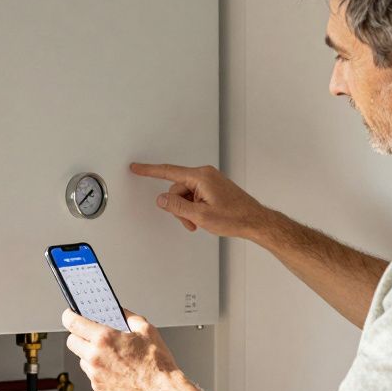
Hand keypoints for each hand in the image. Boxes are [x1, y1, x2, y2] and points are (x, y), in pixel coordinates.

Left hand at [62, 308, 181, 390]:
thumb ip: (128, 316)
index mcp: (104, 338)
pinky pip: (90, 372)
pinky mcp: (98, 387)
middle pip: (71, 341)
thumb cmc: (157, 364)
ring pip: (80, 358)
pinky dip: (97, 368)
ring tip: (108, 352)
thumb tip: (119, 311)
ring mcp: (95, 374)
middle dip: (79, 335)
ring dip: (88, 352)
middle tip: (92, 333)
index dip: (69, 316)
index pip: (72, 322)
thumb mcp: (146, 330)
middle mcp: (95, 356)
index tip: (71, 315)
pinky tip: (113, 366)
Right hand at [130, 162, 269, 238]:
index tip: (136, 167)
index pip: (169, 172)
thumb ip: (177, 206)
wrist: (255, 221)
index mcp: (201, 177)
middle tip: (191, 222)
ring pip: (185, 196)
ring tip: (200, 222)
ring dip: (188, 211)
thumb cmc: (235, 217)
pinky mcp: (212, 188)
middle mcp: (205, 175)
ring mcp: (209, 181)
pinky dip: (195, 209)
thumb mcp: (200, 215)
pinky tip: (205, 217)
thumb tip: (161, 199)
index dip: (149, 171)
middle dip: (179, 208)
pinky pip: (194, 196)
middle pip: (177, 190)